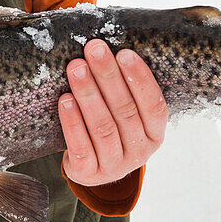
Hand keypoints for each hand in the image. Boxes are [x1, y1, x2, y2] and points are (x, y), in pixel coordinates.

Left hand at [59, 39, 167, 187]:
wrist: (91, 167)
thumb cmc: (111, 126)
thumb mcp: (127, 113)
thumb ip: (124, 89)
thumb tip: (107, 47)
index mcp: (155, 133)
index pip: (154, 105)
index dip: (140, 79)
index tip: (124, 53)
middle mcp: (140, 151)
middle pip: (125, 111)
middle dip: (108, 76)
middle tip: (94, 49)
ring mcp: (115, 165)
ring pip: (102, 127)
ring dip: (88, 94)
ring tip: (76, 68)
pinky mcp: (89, 174)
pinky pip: (80, 147)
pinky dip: (72, 122)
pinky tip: (65, 100)